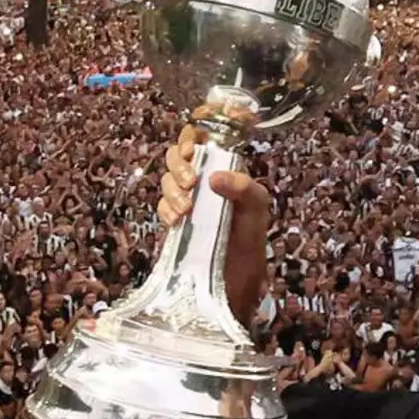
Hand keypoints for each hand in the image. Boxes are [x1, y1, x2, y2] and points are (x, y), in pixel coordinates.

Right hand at [159, 123, 269, 326]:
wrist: (234, 284)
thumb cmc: (250, 242)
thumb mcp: (257, 210)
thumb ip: (245, 188)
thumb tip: (213, 178)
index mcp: (225, 170)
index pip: (205, 138)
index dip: (194, 134)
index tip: (194, 145)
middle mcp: (204, 181)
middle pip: (179, 154)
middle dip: (180, 164)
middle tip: (191, 182)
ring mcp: (187, 199)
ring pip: (167, 178)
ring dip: (172, 189)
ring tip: (186, 210)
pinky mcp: (174, 220)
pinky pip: (161, 205)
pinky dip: (165, 209)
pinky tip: (177, 222)